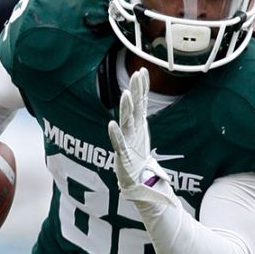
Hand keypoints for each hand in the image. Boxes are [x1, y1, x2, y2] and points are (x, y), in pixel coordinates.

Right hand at [107, 68, 174, 204]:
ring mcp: (126, 142)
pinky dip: (115, 135)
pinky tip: (111, 124)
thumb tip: (142, 97)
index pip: (140, 102)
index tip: (142, 71)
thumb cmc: (139, 156)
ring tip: (125, 94)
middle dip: (134, 92)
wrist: (138, 182)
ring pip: (126, 122)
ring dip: (125, 108)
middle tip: (135, 75)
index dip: (141, 88)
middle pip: (133, 108)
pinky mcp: (123, 156)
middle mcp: (131, 131)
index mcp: (138, 125)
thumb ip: (141, 114)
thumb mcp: (143, 132)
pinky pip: (119, 144)